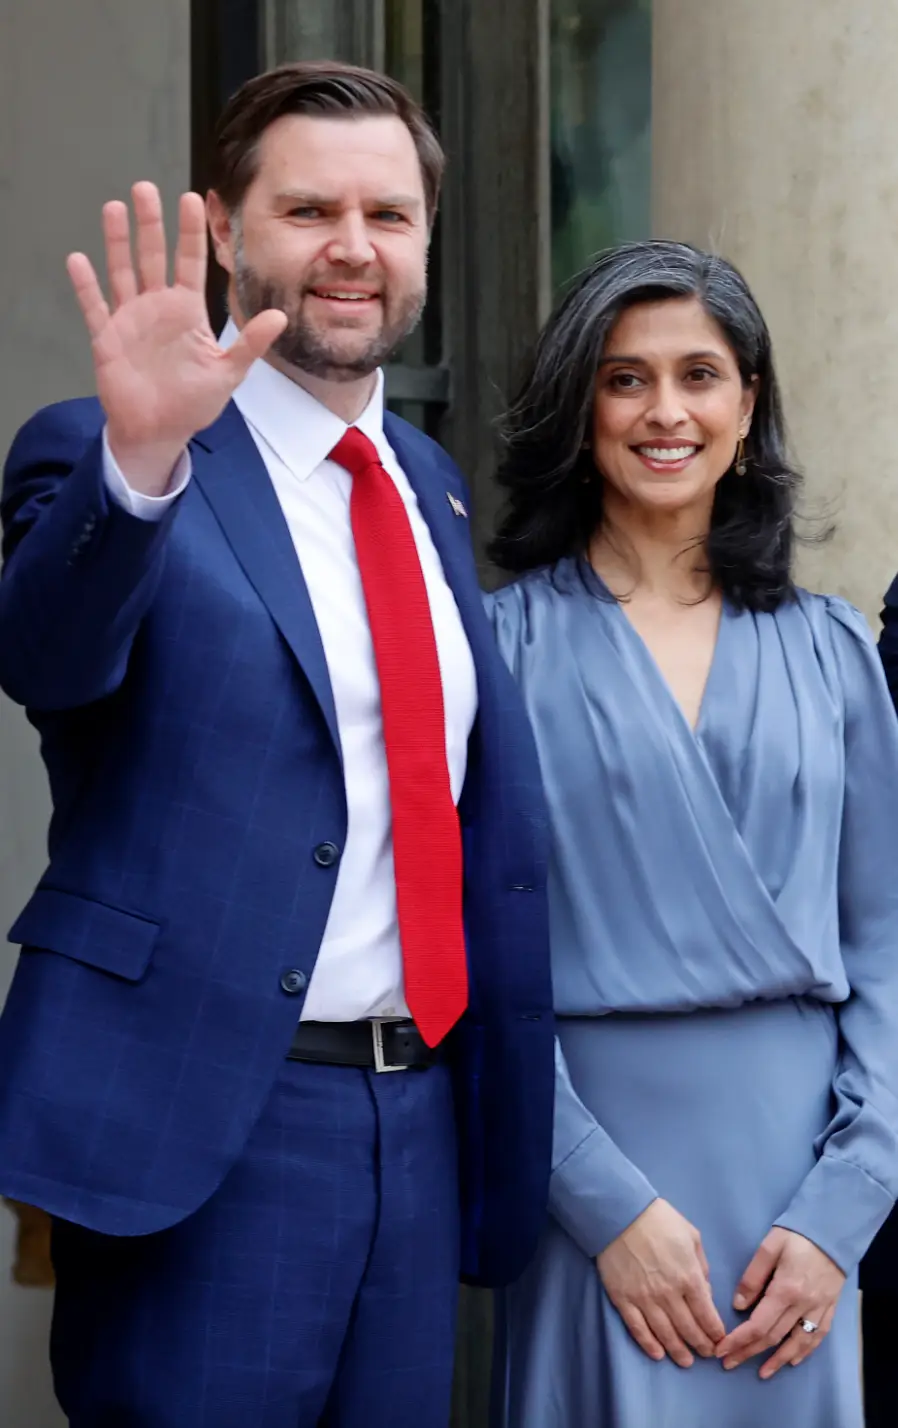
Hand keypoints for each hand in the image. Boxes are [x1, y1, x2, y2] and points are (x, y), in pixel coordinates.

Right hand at [66, 182, 286, 494]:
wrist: (160, 432)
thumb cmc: (193, 403)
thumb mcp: (228, 372)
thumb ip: (250, 343)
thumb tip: (280, 316)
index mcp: (187, 311)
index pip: (189, 262)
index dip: (190, 232)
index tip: (191, 198)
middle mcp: (157, 307)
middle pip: (152, 257)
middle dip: (150, 224)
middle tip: (145, 188)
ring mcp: (130, 320)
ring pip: (122, 272)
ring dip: (117, 242)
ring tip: (114, 207)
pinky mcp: (107, 339)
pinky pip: (95, 307)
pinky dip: (86, 286)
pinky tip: (79, 260)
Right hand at [597, 1199, 725, 1367]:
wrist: (620, 1212)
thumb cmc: (660, 1220)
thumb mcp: (692, 1236)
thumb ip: (702, 1266)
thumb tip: (706, 1292)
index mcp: (689, 1276)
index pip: (707, 1314)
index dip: (715, 1332)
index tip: (720, 1341)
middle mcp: (669, 1293)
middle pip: (688, 1328)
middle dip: (701, 1345)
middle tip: (707, 1354)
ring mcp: (644, 1298)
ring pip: (665, 1334)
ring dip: (678, 1350)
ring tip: (686, 1361)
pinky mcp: (623, 1299)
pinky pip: (637, 1328)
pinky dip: (648, 1344)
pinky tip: (657, 1354)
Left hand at [715, 1227, 845, 1377]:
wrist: (832, 1230)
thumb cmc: (796, 1235)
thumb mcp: (768, 1248)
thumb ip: (752, 1278)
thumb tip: (738, 1306)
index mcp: (785, 1290)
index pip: (758, 1325)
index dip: (739, 1340)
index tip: (721, 1350)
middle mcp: (803, 1305)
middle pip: (773, 1337)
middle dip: (749, 1352)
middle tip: (729, 1363)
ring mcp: (819, 1309)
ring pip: (797, 1343)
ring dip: (778, 1360)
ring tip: (761, 1372)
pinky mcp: (829, 1309)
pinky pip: (817, 1337)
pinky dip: (805, 1351)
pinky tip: (793, 1360)